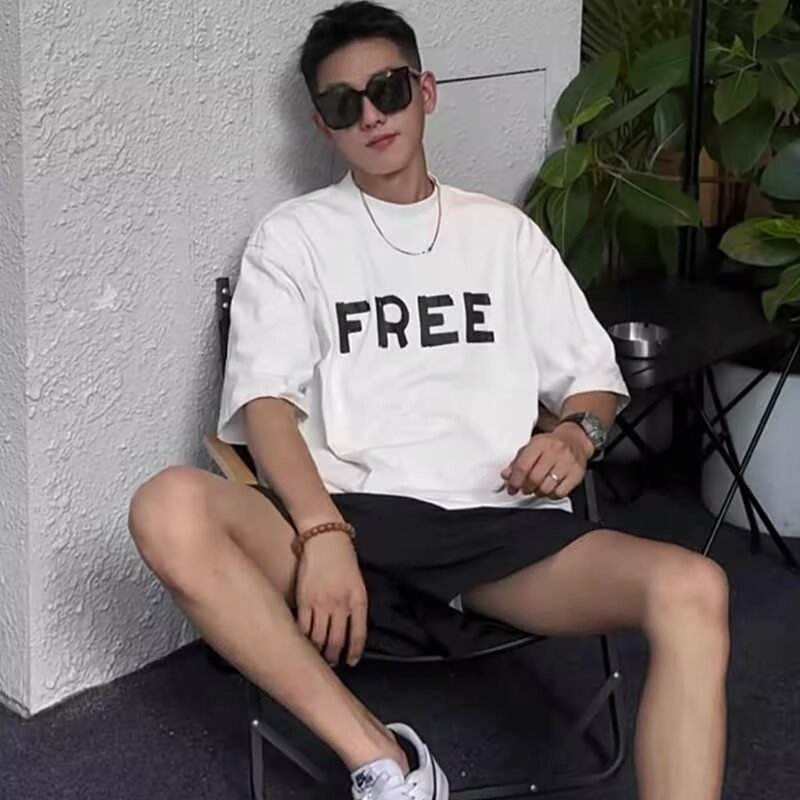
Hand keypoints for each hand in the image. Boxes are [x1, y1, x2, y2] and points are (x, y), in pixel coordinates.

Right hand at [294, 531, 367, 668]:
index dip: (355, 652)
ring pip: (318, 638)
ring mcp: (321, 603)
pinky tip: (303, 641)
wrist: (325, 539)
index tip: (351, 661)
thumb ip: (354, 606)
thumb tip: (349, 630)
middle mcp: (340, 604)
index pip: (358, 634)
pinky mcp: (304, 600)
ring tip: (317, 654)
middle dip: (334, 657)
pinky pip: (303, 627)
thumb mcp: (357, 582)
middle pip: (336, 641)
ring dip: (318, 651)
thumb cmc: (343, 559)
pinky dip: (303, 638)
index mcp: (357, 599)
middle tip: (332, 662)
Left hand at [500, 427, 591, 499]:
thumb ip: (517, 461)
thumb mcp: (531, 447)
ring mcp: (567, 463)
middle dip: (526, 488)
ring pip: (547, 488)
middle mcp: (554, 452)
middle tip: (524, 489)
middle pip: (534, 479)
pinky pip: (560, 493)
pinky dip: (551, 495)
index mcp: (540, 444)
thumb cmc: (551, 444)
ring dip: (538, 492)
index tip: (512, 487)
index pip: (522, 466)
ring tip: (537, 488)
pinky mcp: (577, 474)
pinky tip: (549, 489)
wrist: (574, 440)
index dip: (514, 481)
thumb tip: (506, 475)